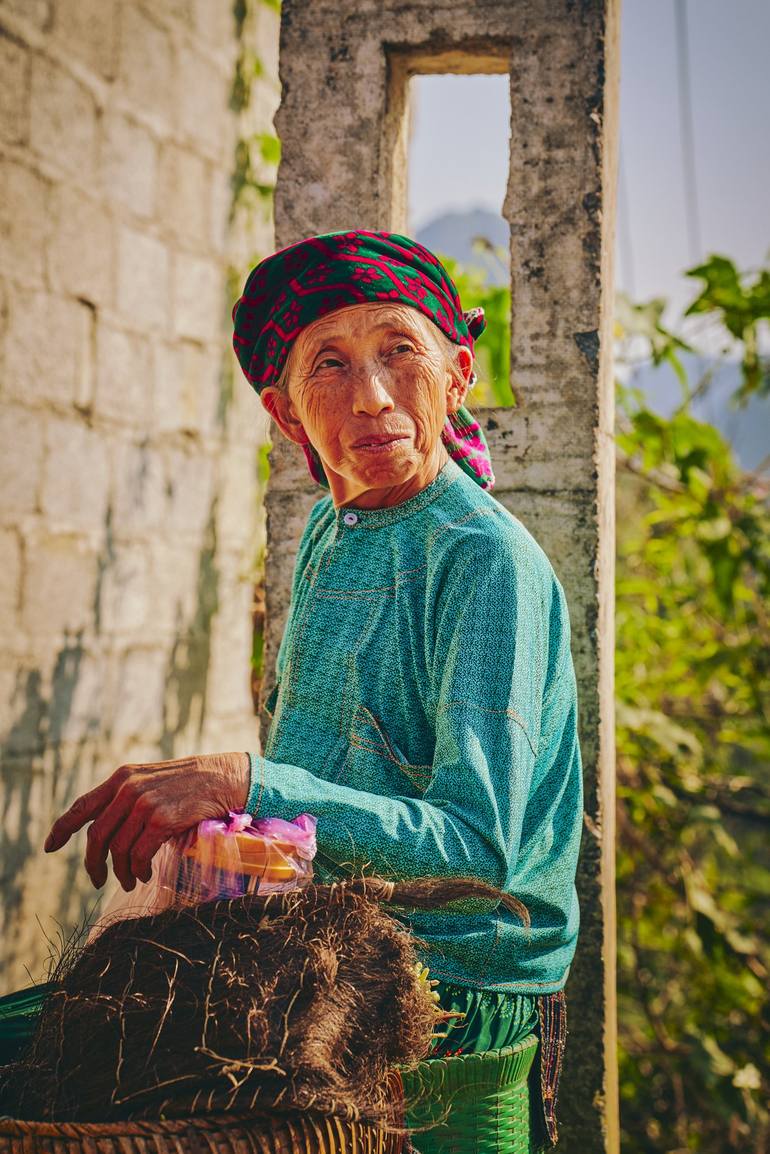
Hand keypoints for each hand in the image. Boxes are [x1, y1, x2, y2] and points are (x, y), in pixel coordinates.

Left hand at [44, 752, 249, 891]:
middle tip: (97, 880)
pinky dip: (138, 870)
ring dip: (120, 872)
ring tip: (130, 881)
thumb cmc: (190, 783)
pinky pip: (139, 855)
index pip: (82, 805)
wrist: (225, 777)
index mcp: (122, 778)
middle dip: (93, 863)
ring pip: (117, 849)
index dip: (62, 828)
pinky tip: (145, 874)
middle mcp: (129, 788)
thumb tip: (106, 831)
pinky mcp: (162, 819)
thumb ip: (127, 798)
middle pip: (96, 835)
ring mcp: (145, 803)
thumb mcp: (151, 781)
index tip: (50, 847)